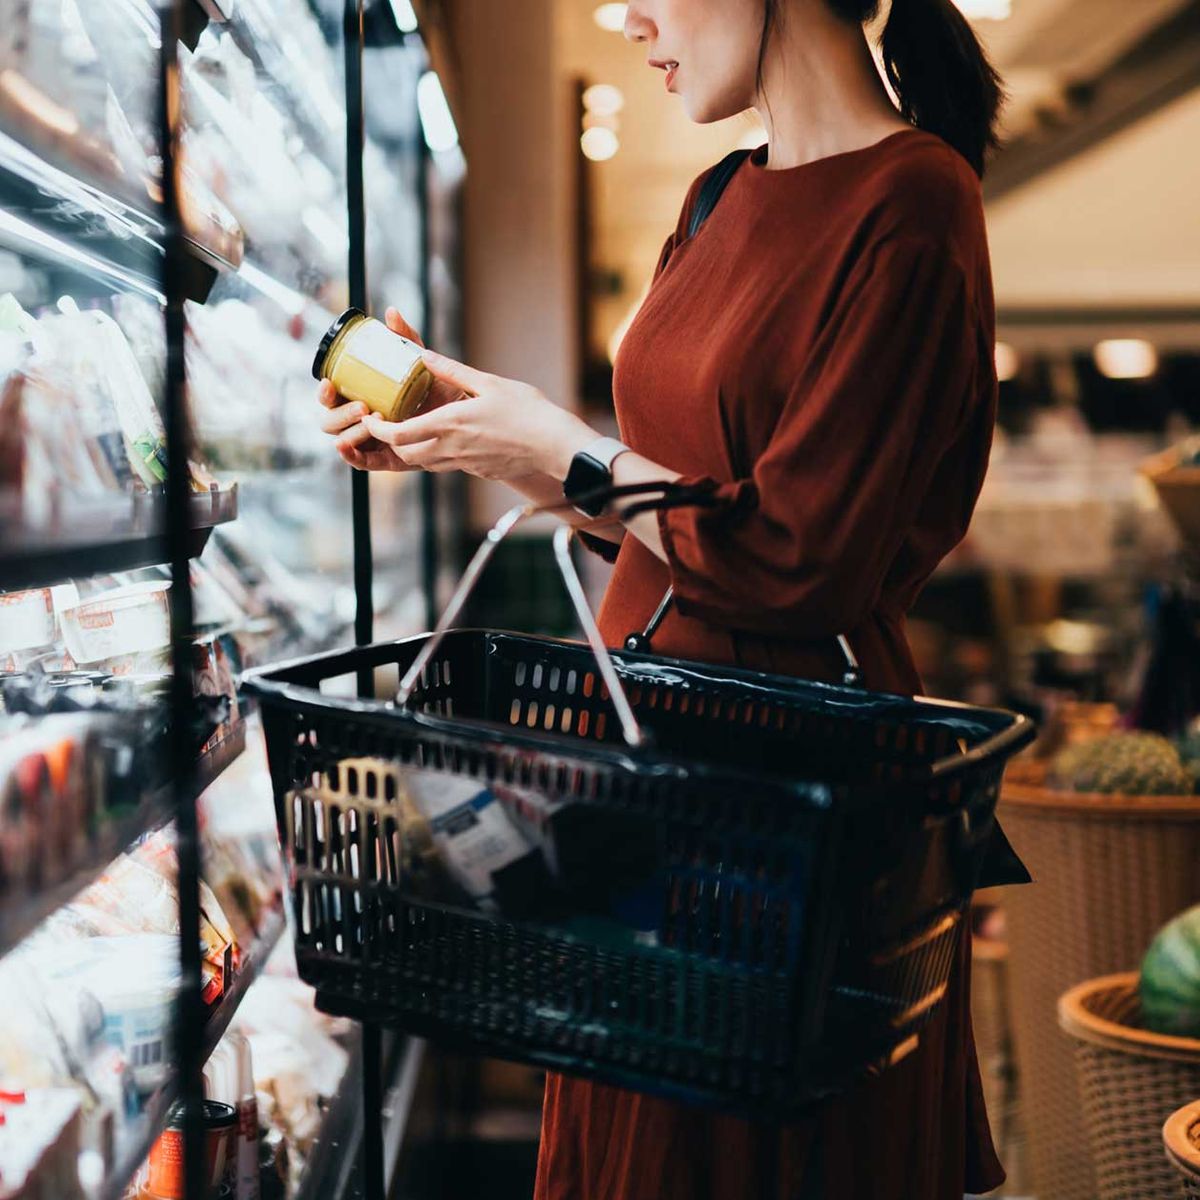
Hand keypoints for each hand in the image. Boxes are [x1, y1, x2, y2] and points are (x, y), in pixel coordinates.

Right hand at [317, 308, 461, 471]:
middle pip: (330, 420)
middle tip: (363, 406)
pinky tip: (346, 447)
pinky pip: (362, 462)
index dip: (324, 391)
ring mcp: (372, 440)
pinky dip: (351, 456)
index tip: (329, 382)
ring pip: (344, 439)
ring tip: (370, 421)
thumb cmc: (439, 389)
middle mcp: (361, 419)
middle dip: (340, 413)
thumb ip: (406, 340)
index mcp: (361, 395)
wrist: (466, 416)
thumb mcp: (421, 363)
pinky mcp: (386, 459)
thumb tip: (391, 313)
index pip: (332, 395)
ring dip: (351, 431)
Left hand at [359, 351, 597, 481]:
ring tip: (412, 430)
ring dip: (413, 450)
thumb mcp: (488, 383)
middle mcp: (452, 449)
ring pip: (425, 463)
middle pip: (405, 454)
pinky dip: (437, 454)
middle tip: (387, 424)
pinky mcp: (478, 470)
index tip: (370, 418)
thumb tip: (423, 354)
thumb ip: (452, 370)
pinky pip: (448, 465)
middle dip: (390, 442)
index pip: (398, 436)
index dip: (377, 430)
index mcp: (450, 425)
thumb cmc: (527, 412)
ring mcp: (465, 464)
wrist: (554, 446)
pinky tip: (447, 439)